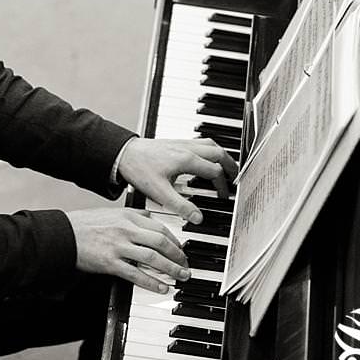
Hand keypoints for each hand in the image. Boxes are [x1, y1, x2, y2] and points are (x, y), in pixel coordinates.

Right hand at [66, 207, 190, 292]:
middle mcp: (126, 229)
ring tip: (181, 276)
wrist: (64, 235)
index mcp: (128, 216)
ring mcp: (119, 246)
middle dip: (178, 255)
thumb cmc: (85, 224)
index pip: (160, 228)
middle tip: (186, 265)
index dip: (175, 240)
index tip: (181, 249)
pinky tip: (162, 287)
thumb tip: (150, 217)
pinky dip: (152, 282)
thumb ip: (132, 215)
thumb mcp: (112, 212)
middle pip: (161, 242)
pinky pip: (136, 274)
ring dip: (171, 269)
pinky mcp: (110, 263)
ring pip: (153, 258)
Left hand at [117, 138, 237, 223]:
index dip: (222, 186)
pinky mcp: (176, 141)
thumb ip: (181, 206)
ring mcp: (182, 143)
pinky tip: (206, 158)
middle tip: (235, 179)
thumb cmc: (139, 170)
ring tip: (226, 168)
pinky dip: (210, 150)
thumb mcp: (160, 193)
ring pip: (211, 145)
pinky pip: (201, 142)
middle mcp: (188, 148)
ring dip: (222, 156)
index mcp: (187, 160)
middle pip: (219, 153)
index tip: (223, 197)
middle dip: (230, 167)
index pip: (215, 172)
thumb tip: (198, 218)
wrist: (123, 154)